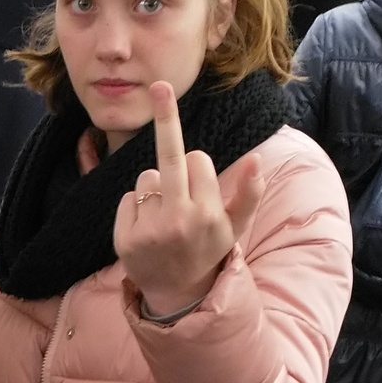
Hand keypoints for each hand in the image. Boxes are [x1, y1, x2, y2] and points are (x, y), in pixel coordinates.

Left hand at [114, 80, 243, 313]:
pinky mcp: (124, 239)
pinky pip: (128, 198)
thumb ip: (249, 194)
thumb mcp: (235, 227)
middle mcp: (179, 221)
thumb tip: (257, 160)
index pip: (197, 160)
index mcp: (208, 214)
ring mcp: (149, 231)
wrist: (178, 296)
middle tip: (160, 85)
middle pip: (169, 156)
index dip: (197, 165)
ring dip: (154, 188)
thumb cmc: (208, 252)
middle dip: (167, 117)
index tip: (198, 174)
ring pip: (146, 178)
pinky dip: (135, 207)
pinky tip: (146, 228)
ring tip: (164, 216)